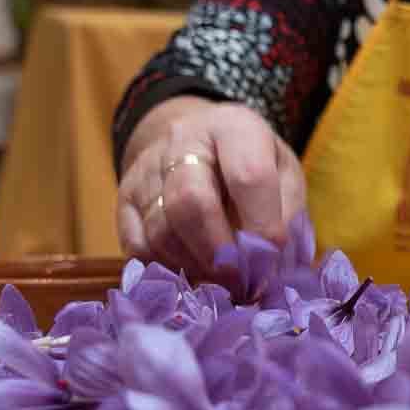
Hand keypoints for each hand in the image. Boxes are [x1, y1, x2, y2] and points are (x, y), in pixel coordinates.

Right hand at [116, 98, 307, 277]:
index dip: (262, 227)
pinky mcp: (123, 199)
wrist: (199, 142)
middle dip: (219, 253)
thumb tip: (270, 270)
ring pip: (161, 231)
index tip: (270, 261)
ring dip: (195, 267)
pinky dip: (166, 270)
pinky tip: (192, 274)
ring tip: (221, 282)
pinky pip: (138, 247)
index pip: (248, 176)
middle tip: (240, 282)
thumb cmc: (253, 164)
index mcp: (234, 127)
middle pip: (190, 201)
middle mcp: (183, 140)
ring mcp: (146, 169)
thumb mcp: (284, 178)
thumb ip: (285, 219)